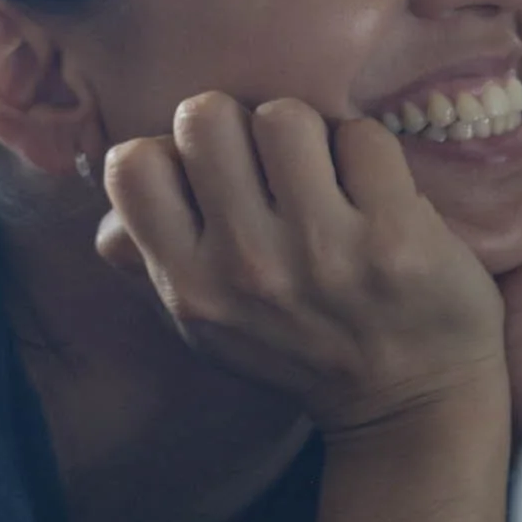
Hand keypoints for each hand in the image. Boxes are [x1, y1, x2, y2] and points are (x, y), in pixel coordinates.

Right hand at [95, 93, 507, 436]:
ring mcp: (322, 250)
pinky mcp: (396, 235)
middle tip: (269, 167)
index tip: (208, 179)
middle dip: (238, 127)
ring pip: (284, 115)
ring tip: (324, 177)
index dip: (170, 153)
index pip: (131, 164)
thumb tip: (107, 225)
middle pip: (206, 116)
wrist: (414, 405)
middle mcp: (246, 266)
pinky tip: (374, 192)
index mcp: (189, 285)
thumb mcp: (209, 327)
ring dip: (307, 135)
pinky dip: (368, 154)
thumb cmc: (302, 348)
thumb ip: (152, 266)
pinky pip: (362, 136)